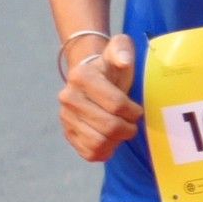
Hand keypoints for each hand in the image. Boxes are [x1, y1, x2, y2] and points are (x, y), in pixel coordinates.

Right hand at [60, 32, 141, 161]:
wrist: (89, 79)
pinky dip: (105, 151)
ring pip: (98, 142)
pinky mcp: (68, 133)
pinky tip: (110, 140)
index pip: (116, 104)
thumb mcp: (119, 51)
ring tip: (121, 132)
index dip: (133, 111)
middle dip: (128, 128)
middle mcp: (68, 97)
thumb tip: (124, 61)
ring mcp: (65, 117)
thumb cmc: (111, 68)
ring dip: (117, 141)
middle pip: (109, 126)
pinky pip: (89, 152)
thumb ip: (123, 49)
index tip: (137, 109)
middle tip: (132, 123)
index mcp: (81, 77)